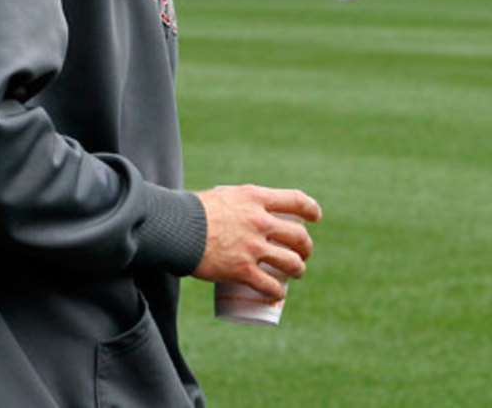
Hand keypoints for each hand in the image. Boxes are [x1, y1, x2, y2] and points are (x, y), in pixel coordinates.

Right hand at [192, 184, 321, 300]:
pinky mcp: (242, 270)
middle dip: (306, 247)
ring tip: (296, 274)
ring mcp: (253, 247)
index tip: (316, 217)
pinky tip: (278, 295)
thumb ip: (238, 205)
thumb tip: (242, 213)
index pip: (296, 201)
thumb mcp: (223, 196)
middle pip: (298, 236)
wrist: (175, 228)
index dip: (311, 209)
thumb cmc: (193, 211)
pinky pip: (270, 286)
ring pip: (291, 262)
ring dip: (298, 270)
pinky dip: (277, 292)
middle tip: (303, 254)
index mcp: (256, 198)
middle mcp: (260, 221)